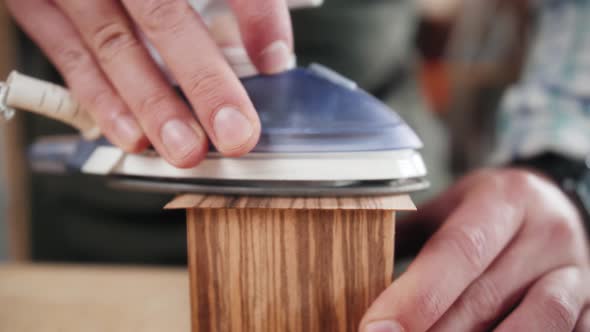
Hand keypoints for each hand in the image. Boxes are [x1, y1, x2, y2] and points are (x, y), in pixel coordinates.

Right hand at [6, 0, 293, 166]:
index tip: (276, 61)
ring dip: (153, 104)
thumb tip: (272, 52)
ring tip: (187, 150)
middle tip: (236, 132)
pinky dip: (100, 98)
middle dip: (204, 81)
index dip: (256, 12)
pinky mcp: (35, 4)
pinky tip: (131, 136)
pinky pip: (68, 55)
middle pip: (165, 16)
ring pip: (115, 44)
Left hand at [360, 169, 589, 331]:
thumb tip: (352, 263)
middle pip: (487, 298)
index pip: (458, 251)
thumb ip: (407, 233)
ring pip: (535, 326)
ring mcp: (577, 275)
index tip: (375, 328)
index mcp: (505, 201)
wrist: (556, 205)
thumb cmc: (489, 209)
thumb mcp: (449, 205)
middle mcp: (548, 235)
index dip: (416, 296)